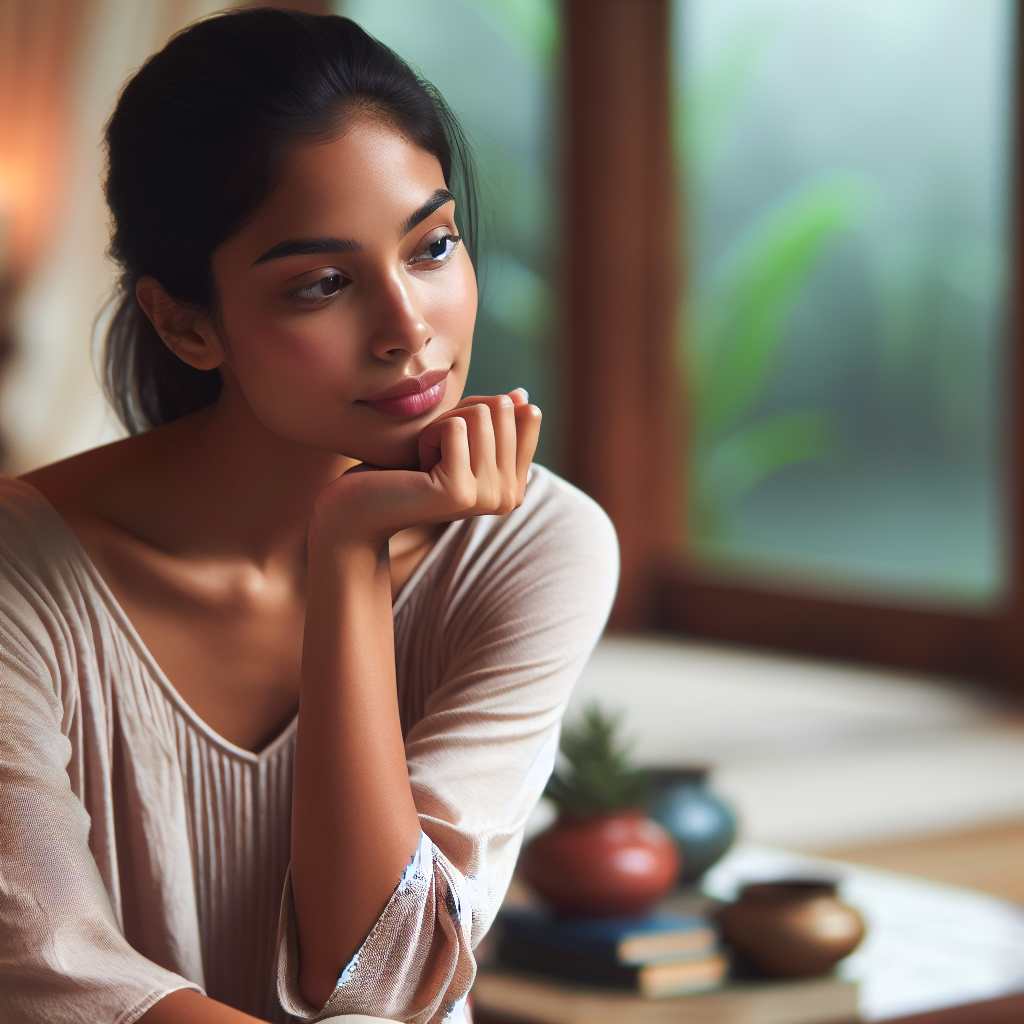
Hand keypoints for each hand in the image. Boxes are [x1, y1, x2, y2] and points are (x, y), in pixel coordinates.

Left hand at [310, 389, 540, 549]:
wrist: (359, 509)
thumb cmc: (404, 470)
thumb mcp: (456, 439)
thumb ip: (493, 420)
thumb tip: (525, 396)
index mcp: (516, 484)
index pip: (526, 414)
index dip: (481, 412)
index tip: (453, 442)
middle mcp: (511, 495)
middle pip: (502, 409)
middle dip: (460, 417)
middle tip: (434, 453)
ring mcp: (489, 497)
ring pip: (479, 414)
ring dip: (441, 427)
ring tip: (424, 462)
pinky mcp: (461, 492)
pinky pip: (453, 427)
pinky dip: (427, 436)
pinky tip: (415, 469)